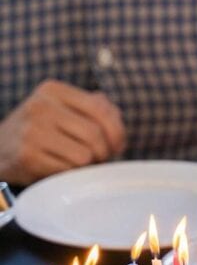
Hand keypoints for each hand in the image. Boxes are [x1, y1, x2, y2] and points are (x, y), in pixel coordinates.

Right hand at [0, 79, 125, 184]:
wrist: (0, 148)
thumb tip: (117, 119)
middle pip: (95, 134)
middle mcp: (40, 106)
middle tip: (99, 158)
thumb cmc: (43, 128)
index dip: (117, 131)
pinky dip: (72, 174)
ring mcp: (31, 131)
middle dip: (104, 152)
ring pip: (84, 155)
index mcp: (53, 90)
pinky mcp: (26, 156)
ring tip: (79, 163)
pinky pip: (68, 170)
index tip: (117, 145)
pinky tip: (62, 169)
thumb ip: (95, 108)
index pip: (100, 109)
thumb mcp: (64, 109)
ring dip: (88, 165)